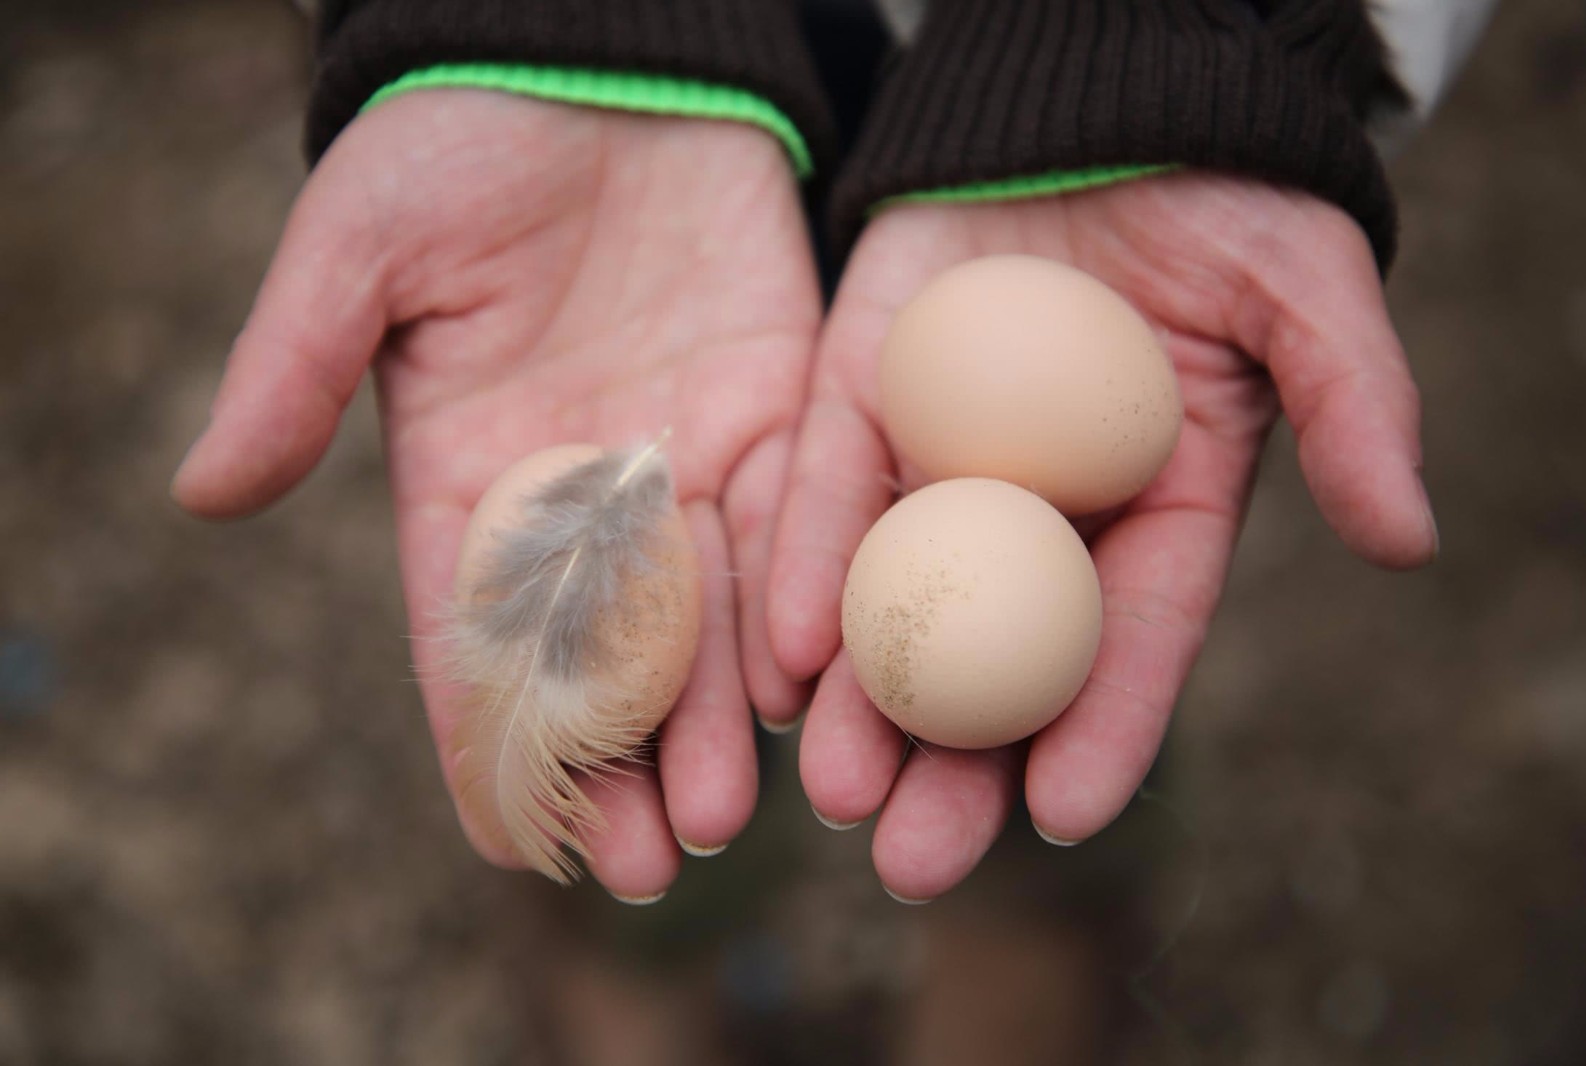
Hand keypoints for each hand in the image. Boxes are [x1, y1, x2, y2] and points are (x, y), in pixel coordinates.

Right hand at [172, 90, 820, 900]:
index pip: (469, 633)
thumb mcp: (359, 244)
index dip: (485, 736)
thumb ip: (292, 368)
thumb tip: (201, 497)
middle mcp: (583, 492)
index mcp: (470, 474)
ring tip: (723, 814)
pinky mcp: (773, 406)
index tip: (508, 840)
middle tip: (647, 861)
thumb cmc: (461, 138)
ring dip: (714, 719)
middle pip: (601, 654)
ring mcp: (681, 458)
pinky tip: (801, 686)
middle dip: (621, 759)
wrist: (604, 54)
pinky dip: (791, 603)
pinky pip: (788, 521)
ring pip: (703, 615)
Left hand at [763, 172, 1436, 901]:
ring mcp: (941, 460)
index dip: (1105, 727)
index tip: (1068, 814)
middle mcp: (1039, 510)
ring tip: (834, 792)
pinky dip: (803, 569)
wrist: (1095, 104)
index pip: (1133, 637)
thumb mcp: (1306, 290)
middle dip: (957, 766)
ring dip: (863, 704)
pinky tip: (781, 656)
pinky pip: (826, 493)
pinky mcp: (859, 397)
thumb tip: (1409, 540)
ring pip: (897, 601)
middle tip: (913, 862)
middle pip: (997, 659)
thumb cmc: (1221, 197)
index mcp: (1156, 506)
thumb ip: (1355, 404)